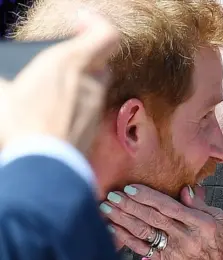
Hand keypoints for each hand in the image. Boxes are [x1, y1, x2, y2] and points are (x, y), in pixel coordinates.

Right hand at [0, 9, 119, 152]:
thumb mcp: (2, 91)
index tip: (79, 23)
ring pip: (96, 87)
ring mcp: (95, 109)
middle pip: (100, 62)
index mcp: (71, 63)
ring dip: (80, 84)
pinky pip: (90, 111)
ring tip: (52, 91)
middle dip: (85, 58)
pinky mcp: (94, 130)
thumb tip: (7, 80)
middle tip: (62, 61)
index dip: (96, 24)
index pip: (106, 35)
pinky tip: (57, 114)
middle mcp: (91, 84)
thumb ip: (7, 78)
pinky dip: (78, 107)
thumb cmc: (22, 124)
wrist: (43, 167)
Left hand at [101, 184, 222, 259]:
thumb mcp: (219, 218)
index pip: (169, 207)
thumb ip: (200, 204)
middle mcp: (186, 237)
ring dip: (123, 219)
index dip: (149, 197)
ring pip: (144, 232)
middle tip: (112, 194)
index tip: (131, 187)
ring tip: (107, 208)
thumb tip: (185, 189)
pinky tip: (113, 228)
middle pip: (153, 218)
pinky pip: (142, 249)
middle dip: (130, 205)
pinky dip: (126, 238)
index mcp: (200, 223)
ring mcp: (174, 251)